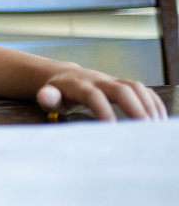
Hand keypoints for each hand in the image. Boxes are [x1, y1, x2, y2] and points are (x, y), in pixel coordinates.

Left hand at [35, 65, 167, 120]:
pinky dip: (153, 102)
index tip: (112, 128)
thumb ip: (48, 97)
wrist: (63, 76)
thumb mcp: (48, 95)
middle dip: (134, 107)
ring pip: (135, 86)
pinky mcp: (121, 83)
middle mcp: (98, 80)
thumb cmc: (56, 92)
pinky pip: (142, 89)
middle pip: (121, 89)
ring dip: (148, 105)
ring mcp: (111, 80)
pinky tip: (160, 119)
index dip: (103, 109)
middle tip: (145, 129)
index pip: (93, 95)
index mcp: (78, 85)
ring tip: (156, 127)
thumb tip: (45, 95)